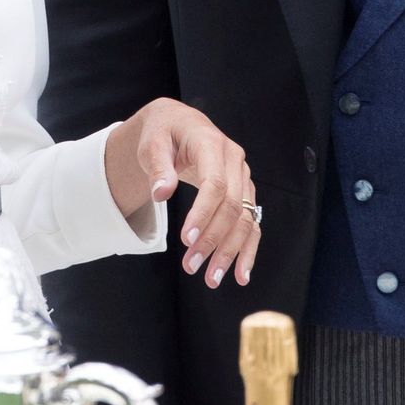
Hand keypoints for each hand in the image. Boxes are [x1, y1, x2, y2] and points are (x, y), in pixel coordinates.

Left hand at [106, 99, 259, 289]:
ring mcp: (243, 178)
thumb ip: (158, 167)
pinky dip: (247, 249)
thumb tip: (161, 193)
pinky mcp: (244, 193)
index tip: (187, 241)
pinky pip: (252, 224)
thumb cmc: (163, 133)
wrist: (179, 124)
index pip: (215, 184)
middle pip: (233, 207)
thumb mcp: (152, 144)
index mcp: (212, 145)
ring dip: (230, 251)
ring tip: (212, 279)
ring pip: (246, 219)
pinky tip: (240, 274)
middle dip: (214, 240)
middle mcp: (235, 161)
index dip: (204, 214)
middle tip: (191, 267)